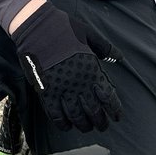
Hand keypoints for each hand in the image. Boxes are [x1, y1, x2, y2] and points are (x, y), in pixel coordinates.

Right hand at [11, 3, 122, 132]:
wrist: (36, 26)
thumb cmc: (64, 27)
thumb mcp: (89, 34)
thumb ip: (105, 48)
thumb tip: (119, 58)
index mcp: (92, 69)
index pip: (108, 97)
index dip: (114, 110)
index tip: (117, 117)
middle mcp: (79, 82)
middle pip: (93, 110)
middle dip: (100, 121)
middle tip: (102, 126)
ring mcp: (62, 88)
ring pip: (76, 116)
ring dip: (83, 125)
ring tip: (87, 128)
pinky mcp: (46, 91)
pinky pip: (55, 114)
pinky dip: (62, 123)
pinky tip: (67, 126)